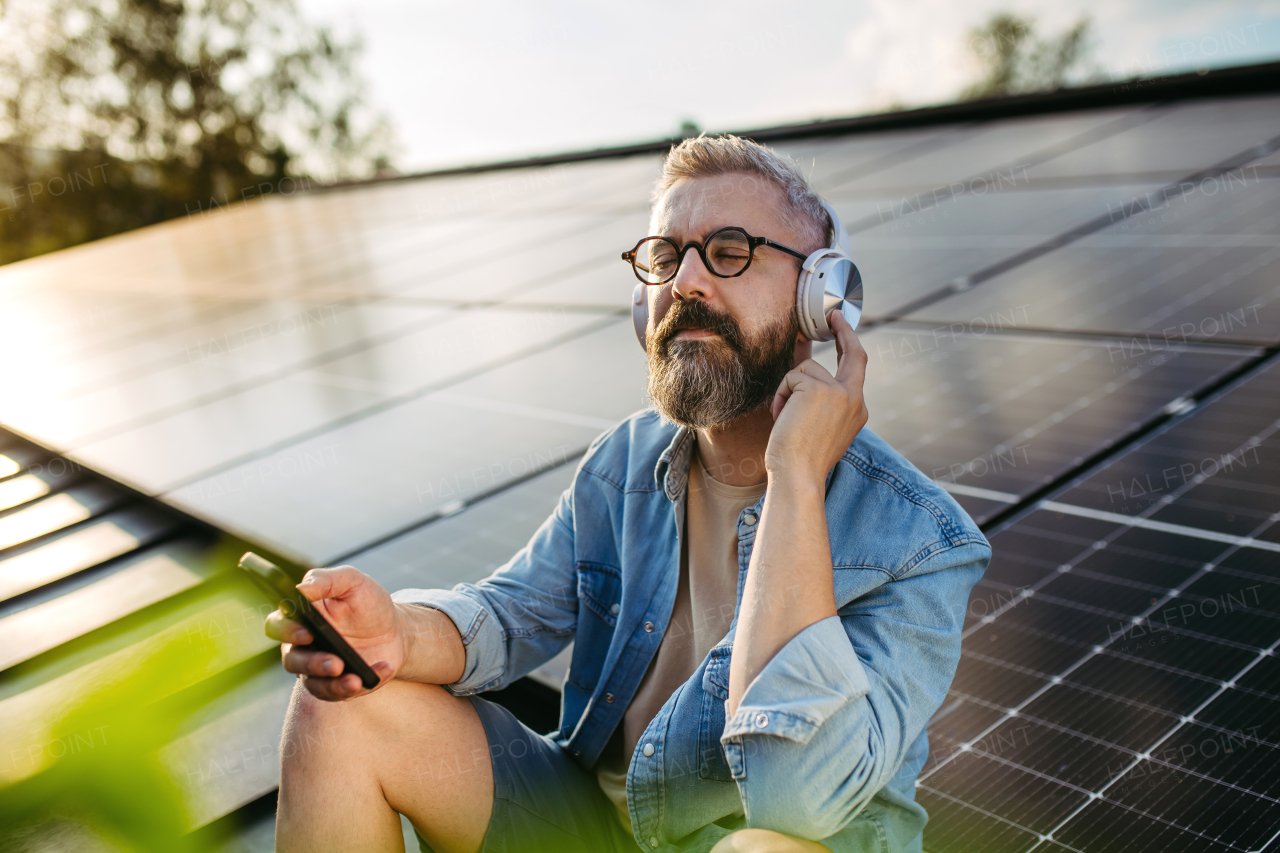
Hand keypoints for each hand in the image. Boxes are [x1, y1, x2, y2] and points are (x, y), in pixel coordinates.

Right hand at [264, 565, 400, 700]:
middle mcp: (304, 648)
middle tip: (335, 663)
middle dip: (312, 664)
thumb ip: (326, 580)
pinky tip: (383, 669)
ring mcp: (321, 670)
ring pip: (315, 685)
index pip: (277, 625)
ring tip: (354, 680)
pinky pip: (345, 692)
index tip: (307, 632)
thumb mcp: (353, 582)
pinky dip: (365, 683)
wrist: (396, 628)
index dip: (286, 631)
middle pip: (292, 661)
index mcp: (301, 619)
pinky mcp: (341, 685)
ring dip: (334, 685)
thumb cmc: (368, 602)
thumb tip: (301, 588)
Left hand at [766, 309, 868, 484]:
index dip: (850, 346)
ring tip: (785, 418)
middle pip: (854, 353)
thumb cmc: (801, 458)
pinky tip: (782, 417)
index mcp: (857, 410)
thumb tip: (804, 372)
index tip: (843, 328)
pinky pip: (792, 377)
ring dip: (788, 390)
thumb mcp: (819, 426)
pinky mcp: (820, 389)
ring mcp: (841, 392)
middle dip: (845, 330)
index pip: (857, 369)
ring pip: (806, 369)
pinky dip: (781, 395)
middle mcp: (855, 399)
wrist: (798, 474)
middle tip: (834, 315)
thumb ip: (821, 401)